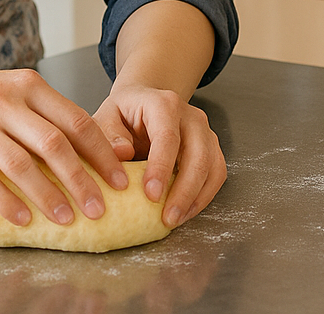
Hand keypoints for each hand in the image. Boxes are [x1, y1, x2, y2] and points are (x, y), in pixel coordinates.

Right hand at [0, 63, 126, 227]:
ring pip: (21, 164)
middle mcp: (7, 101)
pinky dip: (6, 202)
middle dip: (81, 180)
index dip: (102, 153)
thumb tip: (97, 153)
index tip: (119, 180)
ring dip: (47, 195)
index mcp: (31, 86)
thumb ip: (50, 116)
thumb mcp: (18, 93)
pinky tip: (22, 219)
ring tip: (65, 219)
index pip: (77, 121)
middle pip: (54, 144)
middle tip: (98, 208)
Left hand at [94, 82, 225, 226]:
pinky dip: (204, 196)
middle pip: (197, 154)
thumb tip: (122, 154)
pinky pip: (216, 173)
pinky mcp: (211, 148)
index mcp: (164, 104)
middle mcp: (191, 117)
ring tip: (176, 219)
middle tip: (168, 218)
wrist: (144, 102)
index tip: (151, 195)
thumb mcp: (107, 117)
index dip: (162, 168)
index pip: (168, 137)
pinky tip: (186, 211)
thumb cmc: (125, 113)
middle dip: (185, 190)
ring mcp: (205, 132)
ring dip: (196, 197)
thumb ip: (110, 135)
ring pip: (212, 166)